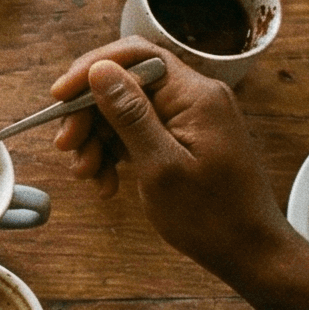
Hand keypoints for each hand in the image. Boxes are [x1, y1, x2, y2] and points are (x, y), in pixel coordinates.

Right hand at [48, 40, 292, 284]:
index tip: (59, 96)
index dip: (91, 68)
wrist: (249, 254)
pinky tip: (106, 181)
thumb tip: (99, 69)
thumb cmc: (210, 216)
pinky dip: (115, 153)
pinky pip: (137, 132)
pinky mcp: (182, 139)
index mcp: (196, 96)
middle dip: (89, 114)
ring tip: (87, 173)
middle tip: (66, 146)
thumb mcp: (160, 166)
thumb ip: (129, 114)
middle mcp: (194, 99)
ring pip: (125, 110)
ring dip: (97, 139)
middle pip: (125, 84)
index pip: (136, 56)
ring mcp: (189, 119)